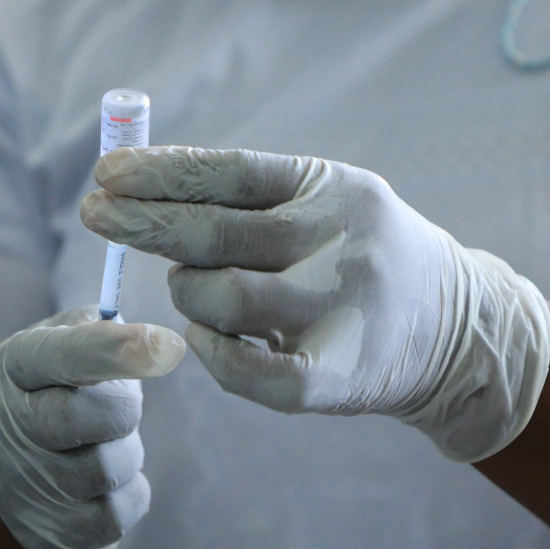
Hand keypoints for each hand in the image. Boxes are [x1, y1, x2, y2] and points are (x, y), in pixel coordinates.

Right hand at [0, 306, 184, 548]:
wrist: (16, 474)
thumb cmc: (55, 391)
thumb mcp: (63, 344)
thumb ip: (100, 330)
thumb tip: (153, 346)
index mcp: (15, 366)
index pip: (62, 354)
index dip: (113, 350)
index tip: (167, 345)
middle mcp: (8, 424)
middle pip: (82, 418)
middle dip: (121, 410)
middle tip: (119, 406)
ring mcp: (24, 484)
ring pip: (105, 469)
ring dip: (127, 452)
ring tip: (108, 444)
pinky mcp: (51, 533)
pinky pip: (116, 515)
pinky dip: (128, 494)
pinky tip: (111, 482)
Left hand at [82, 146, 549, 462]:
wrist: (455, 330)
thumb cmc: (359, 258)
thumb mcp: (325, 203)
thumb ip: (249, 198)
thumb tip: (142, 194)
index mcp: (333, 189)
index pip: (232, 172)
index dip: (162, 172)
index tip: (105, 173)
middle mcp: (341, 242)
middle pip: (218, 233)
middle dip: (145, 224)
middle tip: (94, 215)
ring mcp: (342, 310)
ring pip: (226, 299)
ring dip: (187, 291)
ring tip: (190, 288)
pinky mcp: (339, 376)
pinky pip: (251, 370)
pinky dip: (212, 354)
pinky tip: (202, 338)